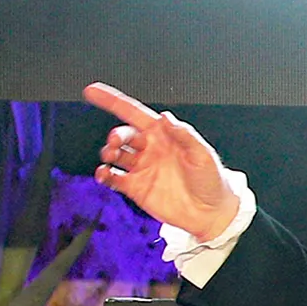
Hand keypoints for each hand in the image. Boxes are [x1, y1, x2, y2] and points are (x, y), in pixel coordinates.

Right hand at [84, 82, 243, 241]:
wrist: (212, 214)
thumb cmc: (212, 181)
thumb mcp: (203, 154)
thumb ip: (185, 135)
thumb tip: (166, 117)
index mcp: (164, 136)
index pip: (134, 113)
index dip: (113, 101)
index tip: (93, 91)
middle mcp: (151, 149)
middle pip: (123, 134)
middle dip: (116, 135)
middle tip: (116, 141)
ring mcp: (142, 168)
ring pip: (116, 154)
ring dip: (108, 152)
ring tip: (111, 156)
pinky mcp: (137, 187)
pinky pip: (113, 177)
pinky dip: (104, 174)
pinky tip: (103, 174)